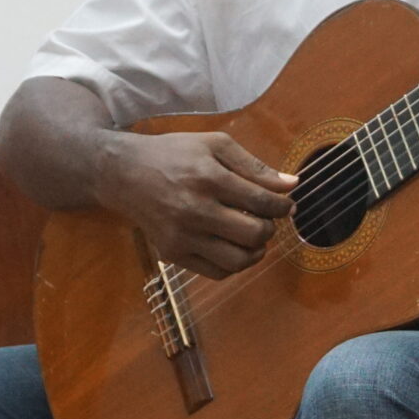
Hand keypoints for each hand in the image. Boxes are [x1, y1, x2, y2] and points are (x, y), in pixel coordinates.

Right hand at [94, 131, 297, 278]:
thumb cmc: (174, 154)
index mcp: (209, 178)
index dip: (283, 207)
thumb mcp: (215, 145)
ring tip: (253, 236)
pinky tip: (234, 247)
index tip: (285, 205)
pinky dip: (234, 265)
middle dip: (270, 228)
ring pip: (238, 260)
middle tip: (266, 219)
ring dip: (256, 251)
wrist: (125, 174)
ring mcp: (182, 236)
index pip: (263, 203)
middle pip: (255, 234)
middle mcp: (195, 210)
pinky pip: (216, 272)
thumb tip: (292, 185)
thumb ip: (254, 166)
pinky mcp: (173, 254)